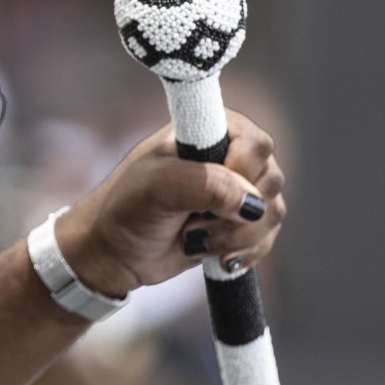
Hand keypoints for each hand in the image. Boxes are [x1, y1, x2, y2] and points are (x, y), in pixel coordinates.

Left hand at [56, 110, 286, 298]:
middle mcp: (228, 154)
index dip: (241, 171)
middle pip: (271, 179)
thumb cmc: (125, 209)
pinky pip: (266, 236)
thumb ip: (207, 185)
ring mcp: (236, 189)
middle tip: (191, 221)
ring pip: (271, 212)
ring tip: (192, 238)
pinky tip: (210, 254)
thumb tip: (254, 204)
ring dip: (235, 236)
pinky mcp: (238, 221)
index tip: (204, 192)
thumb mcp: (157, 188)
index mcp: (207, 130)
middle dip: (234, 212)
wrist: (113, 252)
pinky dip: (243, 251)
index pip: (255, 142)